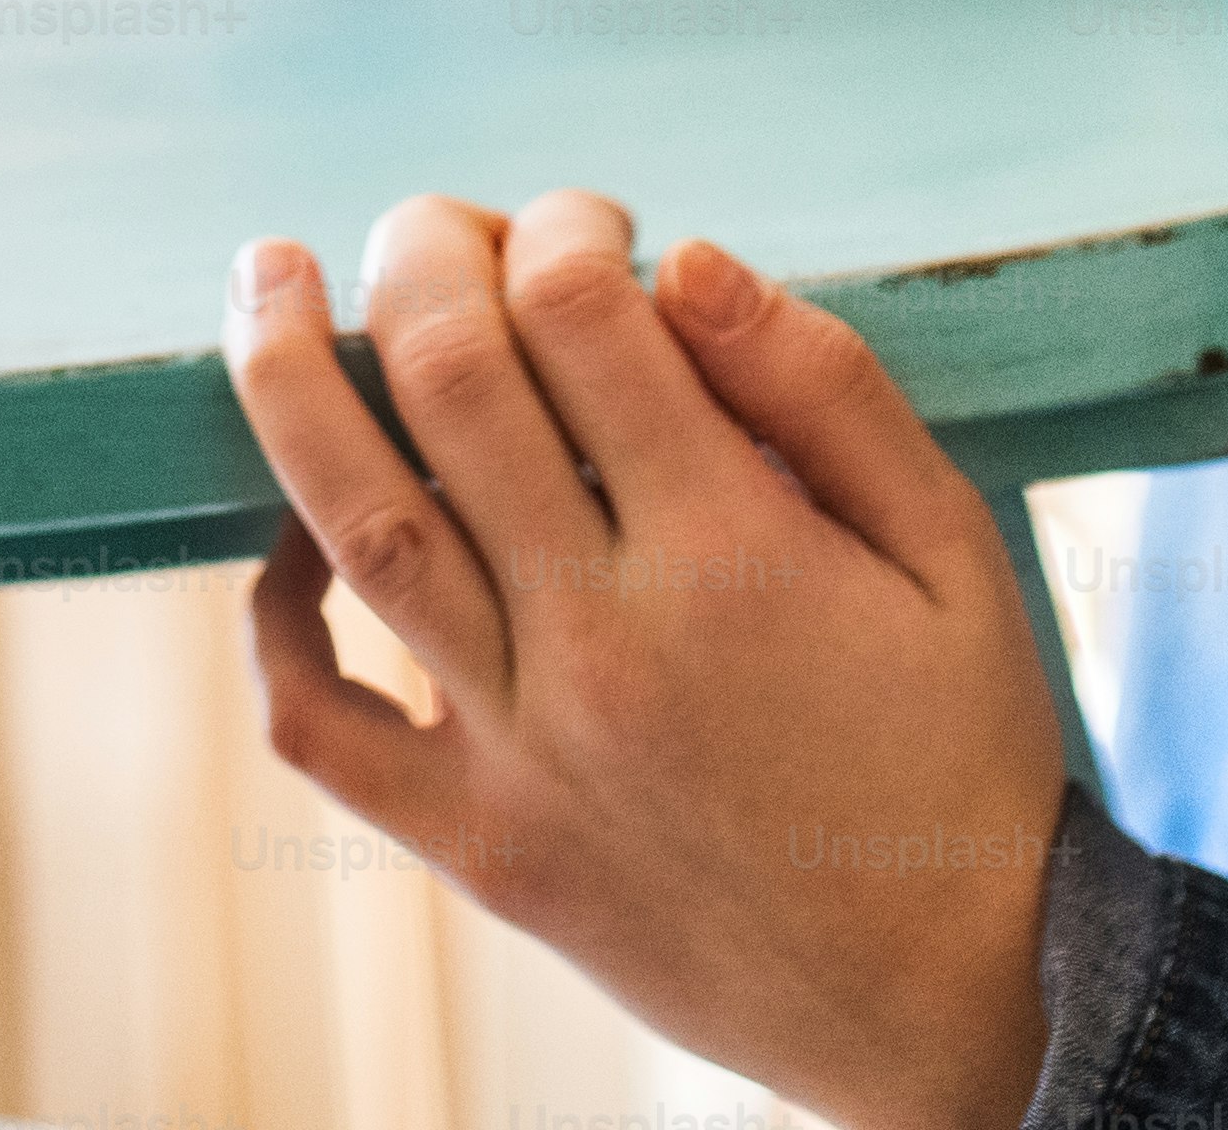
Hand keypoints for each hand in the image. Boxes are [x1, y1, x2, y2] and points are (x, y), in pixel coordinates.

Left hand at [220, 189, 1063, 1129]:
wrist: (958, 1004)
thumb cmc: (964, 760)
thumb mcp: (954, 550)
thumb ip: (827, 389)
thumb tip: (684, 260)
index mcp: (733, 552)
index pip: (582, 317)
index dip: (563, 228)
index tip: (587, 224)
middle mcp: (605, 640)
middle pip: (451, 385)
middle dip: (418, 261)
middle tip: (426, 223)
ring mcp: (524, 750)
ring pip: (360, 528)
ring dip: (289, 381)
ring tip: (263, 278)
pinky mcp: (480, 847)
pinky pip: (325, 730)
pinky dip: (275, 622)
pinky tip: (288, 538)